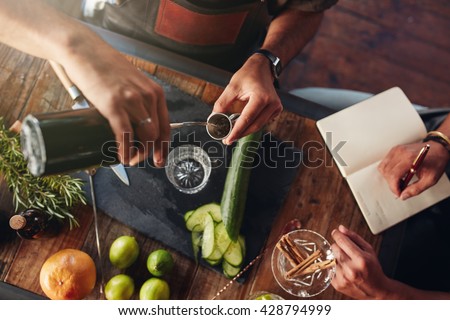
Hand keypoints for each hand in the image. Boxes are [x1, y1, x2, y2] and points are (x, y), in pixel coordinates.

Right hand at [61, 39, 169, 166]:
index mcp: (154, 92)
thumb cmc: (105, 66)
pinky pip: (125, 134)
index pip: (166, 125)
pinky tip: (123, 157)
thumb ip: (138, 100)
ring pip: (145, 136)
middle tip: (140, 161)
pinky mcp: (114, 104)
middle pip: (156, 134)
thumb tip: (134, 123)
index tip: (160, 158)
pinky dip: (125, 149)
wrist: (84, 50)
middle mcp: (148, 96)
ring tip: (130, 160)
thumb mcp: (131, 82)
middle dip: (150, 152)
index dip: (163, 146)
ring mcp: (132, 100)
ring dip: (139, 153)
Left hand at [212, 54, 282, 143]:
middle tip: (228, 139)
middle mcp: (272, 103)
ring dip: (246, 130)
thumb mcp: (232, 87)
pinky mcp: (276, 109)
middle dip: (240, 134)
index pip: (247, 119)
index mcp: (261, 97)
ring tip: (233, 132)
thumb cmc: (248, 75)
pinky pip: (263, 121)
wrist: (261, 68)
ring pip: (259, 125)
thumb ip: (222, 104)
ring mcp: (276, 107)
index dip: (236, 131)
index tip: (228, 139)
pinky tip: (244, 124)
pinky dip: (252, 125)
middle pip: (254, 126)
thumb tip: (214, 118)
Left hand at [330, 225, 390, 298]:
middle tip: (346, 250)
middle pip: (334, 248)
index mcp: (361, 259)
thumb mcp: (369, 250)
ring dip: (336, 257)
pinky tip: (344, 270)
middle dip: (338, 246)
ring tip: (347, 262)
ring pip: (331, 258)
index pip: (342, 241)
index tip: (336, 232)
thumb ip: (354, 237)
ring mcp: (343, 278)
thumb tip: (340, 228)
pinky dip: (334, 267)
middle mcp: (351, 269)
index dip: (337, 234)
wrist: (377, 290)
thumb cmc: (373, 269)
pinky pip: (329, 269)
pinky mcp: (337, 284)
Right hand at [378, 142, 448, 198]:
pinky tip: (398, 173)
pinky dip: (388, 171)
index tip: (398, 193)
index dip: (394, 187)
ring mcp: (396, 150)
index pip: (393, 176)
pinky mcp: (394, 150)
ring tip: (400, 180)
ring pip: (382, 168)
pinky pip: (384, 163)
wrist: (438, 148)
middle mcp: (401, 153)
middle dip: (392, 184)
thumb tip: (403, 196)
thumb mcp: (430, 179)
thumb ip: (416, 189)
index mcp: (410, 159)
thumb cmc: (436, 162)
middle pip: (387, 173)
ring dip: (389, 177)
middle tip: (402, 187)